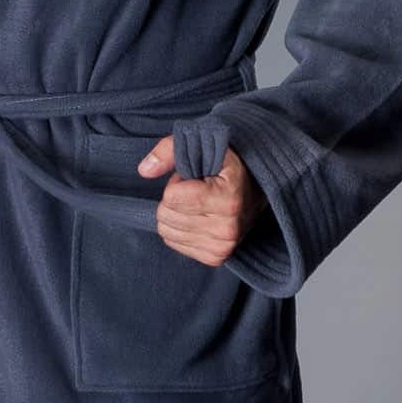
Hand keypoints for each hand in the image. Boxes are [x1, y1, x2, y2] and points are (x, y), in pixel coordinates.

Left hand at [137, 135, 267, 266]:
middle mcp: (227, 227)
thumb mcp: (202, 144)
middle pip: (165, 215)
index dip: (177, 182)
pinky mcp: (215, 257)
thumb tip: (144, 170)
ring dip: (175, 213)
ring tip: (197, 203)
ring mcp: (222, 246)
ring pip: (166, 230)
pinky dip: (178, 228)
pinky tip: (197, 217)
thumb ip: (169, 150)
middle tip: (195, 190)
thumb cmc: (225, 165)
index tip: (196, 178)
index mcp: (228, 199)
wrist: (257, 189)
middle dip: (174, 198)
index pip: (172, 197)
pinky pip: (173, 242)